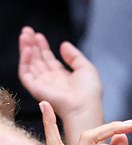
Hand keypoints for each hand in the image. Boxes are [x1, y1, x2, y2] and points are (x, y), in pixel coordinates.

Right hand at [18, 26, 102, 144]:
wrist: (84, 107)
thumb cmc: (89, 93)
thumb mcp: (86, 68)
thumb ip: (74, 56)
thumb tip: (63, 45)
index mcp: (63, 78)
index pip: (49, 60)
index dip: (43, 47)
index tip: (39, 36)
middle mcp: (52, 82)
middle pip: (38, 61)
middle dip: (32, 45)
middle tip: (28, 30)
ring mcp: (44, 86)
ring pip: (30, 65)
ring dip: (26, 49)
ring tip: (25, 35)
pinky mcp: (36, 90)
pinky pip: (25, 74)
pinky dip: (24, 61)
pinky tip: (27, 49)